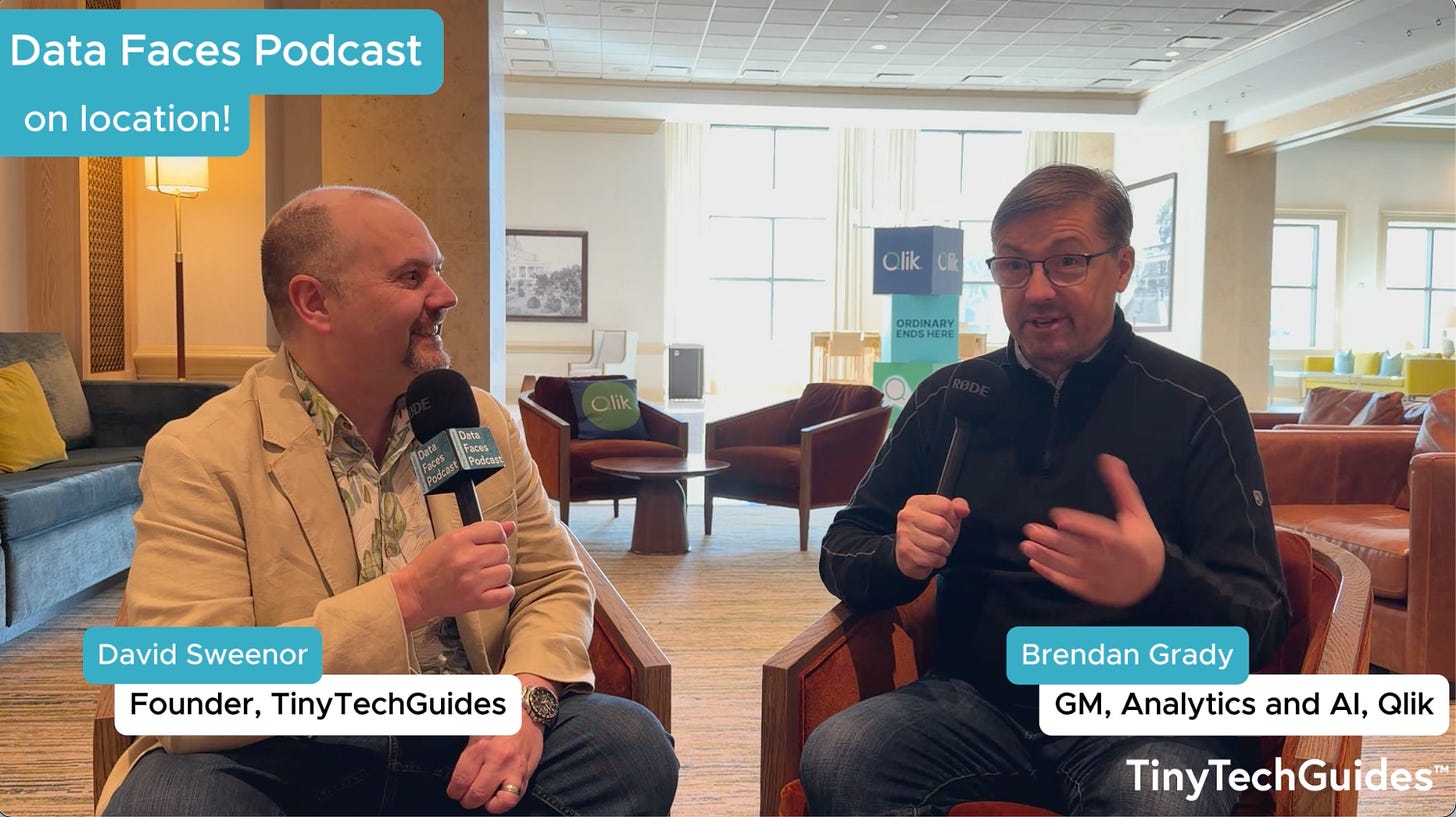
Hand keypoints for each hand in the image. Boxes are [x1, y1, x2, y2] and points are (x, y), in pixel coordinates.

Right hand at [391, 520, 516, 629]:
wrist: (415, 592)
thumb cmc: (431, 565)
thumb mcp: (451, 539)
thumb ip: (481, 531)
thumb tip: (510, 526)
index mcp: (459, 539)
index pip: (496, 530)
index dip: (497, 536)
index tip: (489, 543)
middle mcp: (467, 559)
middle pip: (503, 551)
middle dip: (495, 556)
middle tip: (481, 562)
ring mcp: (473, 581)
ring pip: (506, 571)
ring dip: (499, 574)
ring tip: (484, 576)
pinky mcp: (476, 601)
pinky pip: (506, 593)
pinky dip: (504, 591)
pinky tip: (493, 588)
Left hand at [446, 725, 543, 812]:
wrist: (528, 715)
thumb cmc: (498, 723)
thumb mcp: (476, 731)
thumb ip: (467, 754)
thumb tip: (456, 777)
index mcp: (481, 747)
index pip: (460, 780)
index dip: (454, 791)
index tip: (455, 791)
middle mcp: (497, 760)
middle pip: (475, 794)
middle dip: (467, 800)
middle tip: (466, 796)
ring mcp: (513, 769)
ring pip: (494, 802)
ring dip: (484, 804)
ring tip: (482, 799)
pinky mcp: (525, 775)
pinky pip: (512, 799)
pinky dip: (502, 804)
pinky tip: (498, 797)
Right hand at [894, 495, 969, 579]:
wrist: (910, 552)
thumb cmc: (929, 532)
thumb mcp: (946, 516)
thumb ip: (957, 507)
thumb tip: (963, 510)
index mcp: (917, 502)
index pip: (945, 506)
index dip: (954, 519)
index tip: (950, 524)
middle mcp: (907, 515)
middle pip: (941, 526)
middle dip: (949, 536)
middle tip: (944, 538)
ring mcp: (904, 533)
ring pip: (938, 544)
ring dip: (944, 550)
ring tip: (938, 548)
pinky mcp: (905, 551)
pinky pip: (932, 558)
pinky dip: (938, 560)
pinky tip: (932, 556)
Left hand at [1020, 454, 1164, 606]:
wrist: (1151, 583)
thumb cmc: (1141, 543)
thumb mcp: (1137, 514)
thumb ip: (1122, 488)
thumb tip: (1108, 459)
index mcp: (1127, 544)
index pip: (1102, 533)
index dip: (1080, 524)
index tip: (1057, 516)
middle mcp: (1113, 564)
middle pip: (1081, 552)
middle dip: (1055, 541)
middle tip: (1031, 529)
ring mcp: (1101, 580)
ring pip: (1071, 568)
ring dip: (1047, 557)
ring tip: (1026, 546)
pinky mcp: (1092, 591)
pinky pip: (1069, 583)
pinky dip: (1051, 574)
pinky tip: (1034, 563)